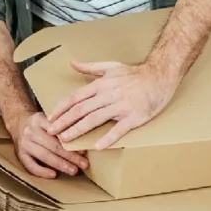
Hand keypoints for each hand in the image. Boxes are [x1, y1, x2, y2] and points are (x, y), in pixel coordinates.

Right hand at [7, 107, 85, 177]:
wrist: (18, 122)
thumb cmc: (40, 123)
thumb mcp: (49, 117)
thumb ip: (62, 125)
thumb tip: (83, 139)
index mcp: (39, 119)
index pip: (57, 131)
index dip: (71, 142)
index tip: (83, 151)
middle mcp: (30, 131)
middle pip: (53, 145)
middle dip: (70, 156)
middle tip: (84, 164)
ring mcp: (24, 144)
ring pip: (44, 155)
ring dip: (60, 164)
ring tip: (74, 170)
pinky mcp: (20, 155)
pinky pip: (30, 166)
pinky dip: (42, 171)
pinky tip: (54, 174)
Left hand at [51, 59, 179, 149]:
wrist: (160, 76)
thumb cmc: (136, 74)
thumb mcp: (111, 66)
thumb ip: (90, 67)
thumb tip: (72, 63)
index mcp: (101, 85)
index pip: (76, 98)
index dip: (61, 109)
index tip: (50, 118)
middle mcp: (108, 95)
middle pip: (81, 110)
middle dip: (64, 122)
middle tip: (51, 132)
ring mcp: (121, 106)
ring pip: (94, 119)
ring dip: (78, 130)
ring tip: (66, 140)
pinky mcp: (134, 117)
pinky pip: (119, 129)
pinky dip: (108, 138)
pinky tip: (97, 146)